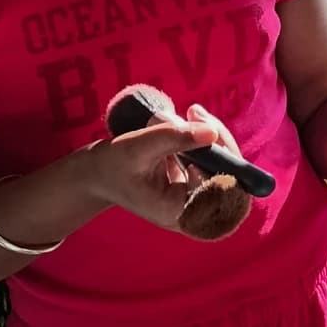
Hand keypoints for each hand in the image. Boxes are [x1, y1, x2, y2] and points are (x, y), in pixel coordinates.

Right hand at [74, 113, 230, 232]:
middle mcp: (192, 212)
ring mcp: (194, 199)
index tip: (208, 134)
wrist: (97, 175)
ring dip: (211, 135)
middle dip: (220, 140)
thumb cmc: (111, 165)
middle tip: (198, 113)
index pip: (224, 192)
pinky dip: (204, 139)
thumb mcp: (138, 147)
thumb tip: (211, 132)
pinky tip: (189, 121)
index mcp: (180, 213)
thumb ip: (173, 138)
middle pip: (230, 178)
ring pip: (223, 166)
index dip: (226, 161)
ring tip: (191, 113)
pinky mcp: (193, 185)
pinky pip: (213, 161)